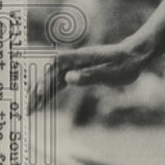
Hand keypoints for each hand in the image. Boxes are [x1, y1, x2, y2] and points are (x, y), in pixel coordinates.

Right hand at [28, 39, 151, 113]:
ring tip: (32, 109)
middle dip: (38, 91)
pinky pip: (62, 81)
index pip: (56, 65)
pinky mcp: (81, 70)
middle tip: (28, 109)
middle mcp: (76, 60)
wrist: (136, 55)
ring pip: (54, 78)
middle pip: (50, 74)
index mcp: (82, 58)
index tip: (37, 94)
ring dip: (42, 92)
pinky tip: (45, 101)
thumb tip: (68, 78)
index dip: (45, 78)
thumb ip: (90, 76)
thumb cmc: (126, 64)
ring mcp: (77, 65)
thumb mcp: (112, 73)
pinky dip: (52, 91)